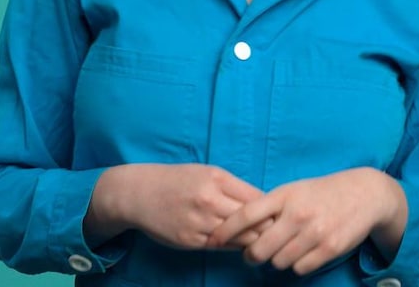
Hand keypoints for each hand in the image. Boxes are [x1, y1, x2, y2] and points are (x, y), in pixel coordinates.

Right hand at [85, 163, 263, 249]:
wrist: (140, 193)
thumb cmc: (178, 180)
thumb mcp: (206, 173)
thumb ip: (232, 187)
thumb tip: (262, 203)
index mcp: (217, 178)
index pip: (256, 198)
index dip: (271, 208)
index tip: (277, 214)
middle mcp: (210, 199)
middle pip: (251, 220)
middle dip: (266, 227)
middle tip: (276, 232)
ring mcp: (200, 222)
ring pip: (238, 237)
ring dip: (251, 240)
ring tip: (261, 241)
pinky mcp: (190, 240)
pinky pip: (220, 246)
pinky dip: (232, 246)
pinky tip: (238, 244)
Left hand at [206, 167, 407, 274]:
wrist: (363, 193)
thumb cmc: (322, 192)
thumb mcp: (294, 190)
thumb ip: (271, 206)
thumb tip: (242, 227)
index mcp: (285, 195)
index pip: (247, 214)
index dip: (226, 229)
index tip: (213, 239)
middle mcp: (297, 214)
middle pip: (260, 248)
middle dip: (251, 255)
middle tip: (252, 254)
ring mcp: (314, 233)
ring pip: (278, 262)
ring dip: (276, 260)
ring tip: (282, 249)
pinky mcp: (329, 249)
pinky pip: (300, 268)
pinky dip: (296, 264)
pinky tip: (301, 252)